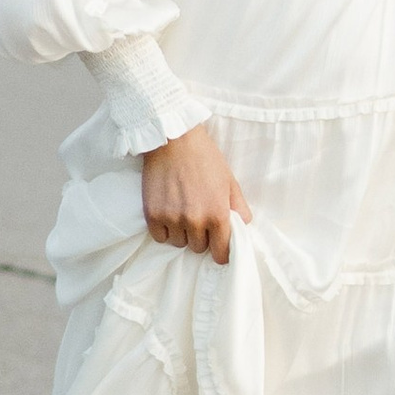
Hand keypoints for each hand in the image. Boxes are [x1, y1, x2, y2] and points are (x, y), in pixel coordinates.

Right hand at [141, 123, 250, 265]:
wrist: (173, 140)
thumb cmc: (205, 158)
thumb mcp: (230, 181)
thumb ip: (240, 209)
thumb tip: (241, 229)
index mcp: (218, 215)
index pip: (221, 254)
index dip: (221, 251)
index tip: (217, 245)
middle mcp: (195, 221)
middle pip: (199, 248)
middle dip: (201, 236)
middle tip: (198, 216)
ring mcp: (172, 219)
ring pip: (179, 244)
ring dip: (182, 233)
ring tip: (182, 211)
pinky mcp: (153, 215)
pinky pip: (160, 237)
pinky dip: (165, 229)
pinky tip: (168, 212)